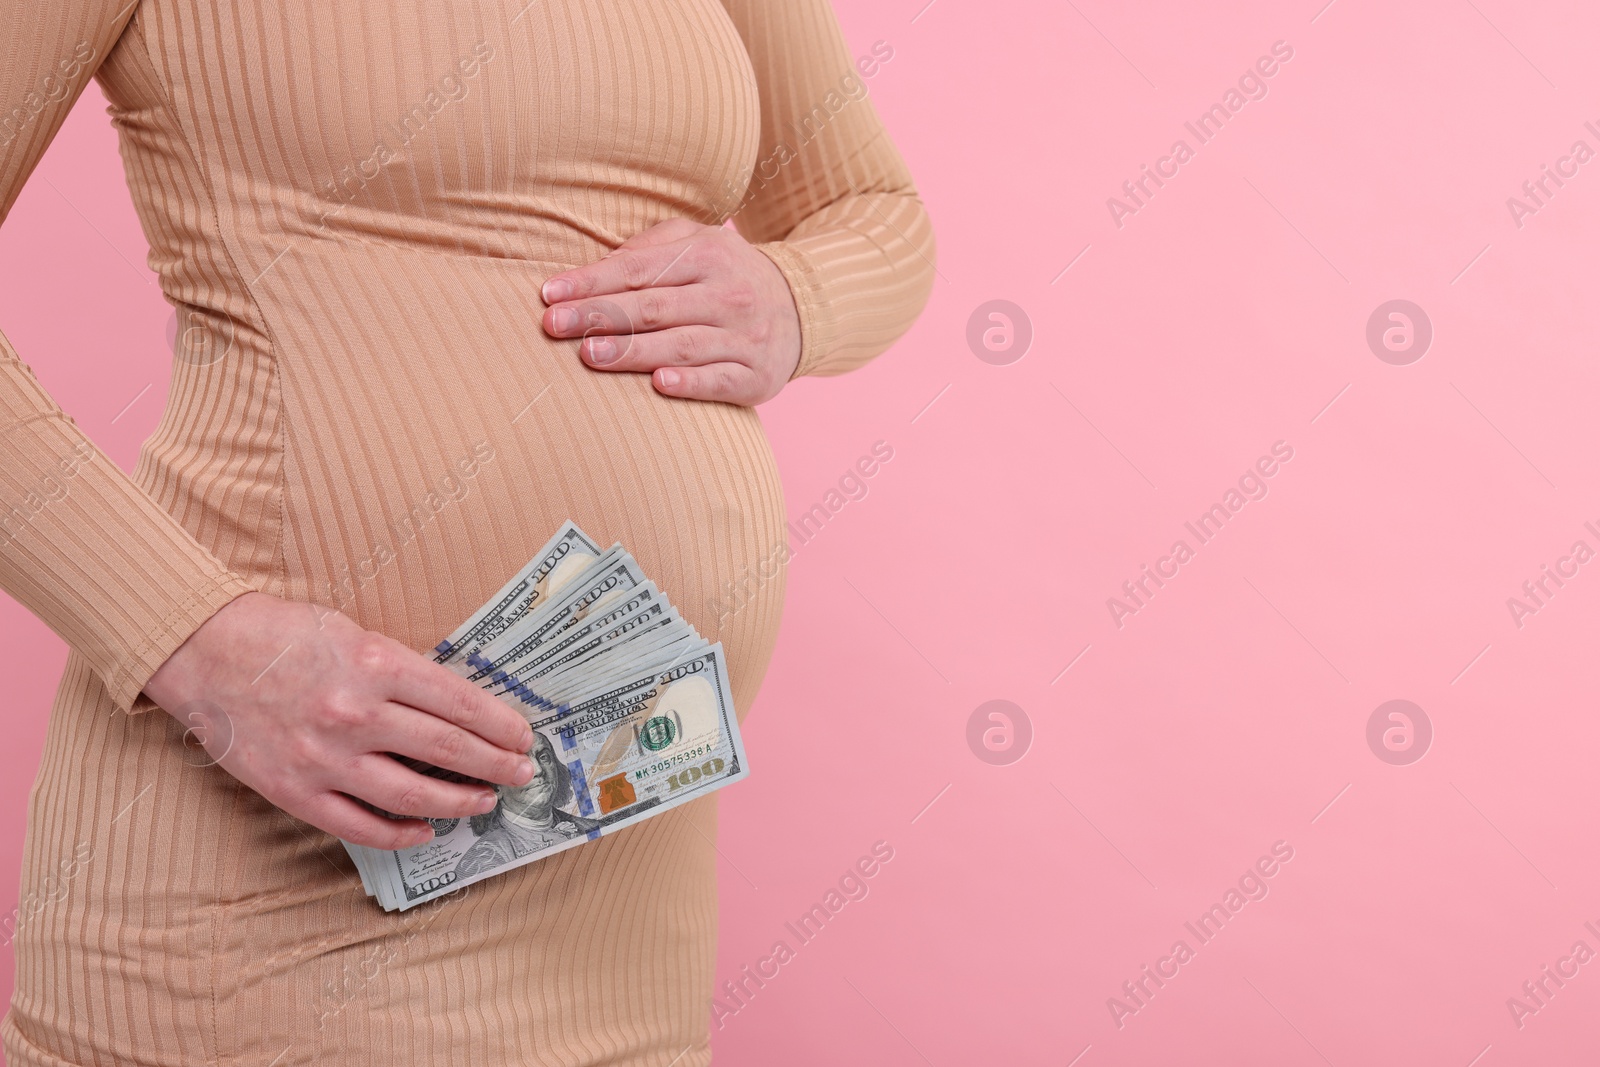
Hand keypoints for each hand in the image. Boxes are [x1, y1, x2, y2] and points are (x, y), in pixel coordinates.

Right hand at [143, 591, 537, 849]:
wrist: (199, 650)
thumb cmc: (280, 633)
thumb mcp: (353, 632)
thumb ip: (400, 671)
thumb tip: (455, 709)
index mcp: (376, 664)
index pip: (460, 705)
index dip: (501, 726)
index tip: (523, 736)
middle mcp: (354, 714)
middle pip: (448, 750)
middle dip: (495, 764)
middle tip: (522, 771)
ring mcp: (324, 759)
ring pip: (413, 795)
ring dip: (459, 802)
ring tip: (485, 801)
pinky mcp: (294, 791)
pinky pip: (360, 825)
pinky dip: (401, 833)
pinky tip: (426, 830)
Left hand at [539, 217, 802, 404]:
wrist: (804, 307)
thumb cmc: (727, 275)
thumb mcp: (697, 243)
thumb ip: (649, 248)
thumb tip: (592, 269)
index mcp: (708, 255)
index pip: (639, 269)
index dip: (592, 281)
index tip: (549, 295)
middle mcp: (729, 294)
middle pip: (655, 306)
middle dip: (600, 316)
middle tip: (555, 327)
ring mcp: (745, 337)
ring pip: (682, 344)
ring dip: (634, 350)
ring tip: (590, 355)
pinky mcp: (757, 376)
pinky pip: (720, 380)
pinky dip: (691, 382)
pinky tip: (659, 383)